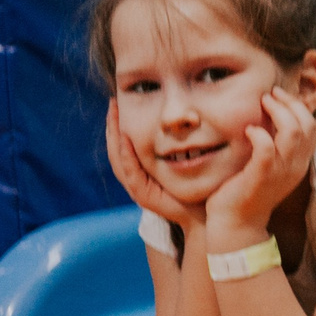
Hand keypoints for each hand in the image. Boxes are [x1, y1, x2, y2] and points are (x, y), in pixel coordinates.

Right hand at [106, 102, 198, 227]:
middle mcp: (135, 177)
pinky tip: (126, 138)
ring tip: (113, 115)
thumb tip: (186, 115)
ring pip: (118, 158)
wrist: (203, 213)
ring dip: (114, 136)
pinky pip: (131, 172)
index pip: (123, 143)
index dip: (119, 124)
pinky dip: (126, 155)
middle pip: (115, 148)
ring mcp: (137, 186)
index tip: (119, 102)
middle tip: (112, 104)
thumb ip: (181, 142)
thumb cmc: (197, 185)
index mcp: (142, 169)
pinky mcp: (143, 195)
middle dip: (112, 125)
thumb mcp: (186, 158)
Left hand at [207, 88, 315, 240]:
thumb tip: (268, 119)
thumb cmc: (247, 192)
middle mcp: (295, 166)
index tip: (280, 96)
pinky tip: (249, 130)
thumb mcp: (269, 167)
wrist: (236, 224)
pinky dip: (259, 134)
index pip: (313, 127)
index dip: (299, 106)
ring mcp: (280, 172)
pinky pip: (266, 149)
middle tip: (271, 94)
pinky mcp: (261, 176)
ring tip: (262, 103)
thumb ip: (275, 147)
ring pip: (292, 133)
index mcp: (300, 162)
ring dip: (277, 112)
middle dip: (290, 103)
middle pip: (307, 125)